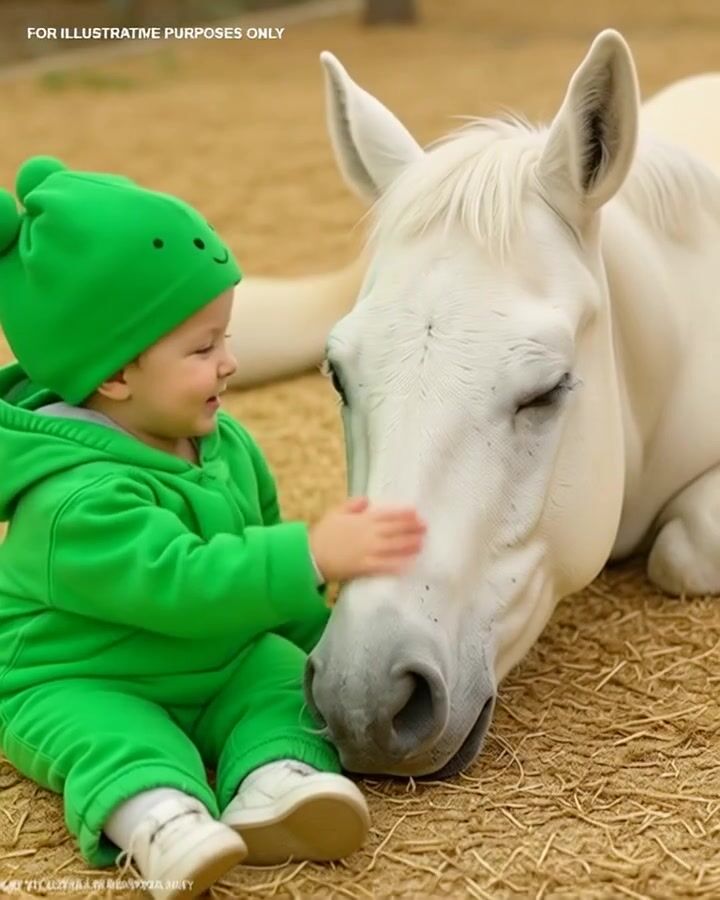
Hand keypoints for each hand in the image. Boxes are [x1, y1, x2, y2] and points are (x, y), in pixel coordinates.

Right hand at [310, 496, 425, 581]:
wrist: (310, 555)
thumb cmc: (323, 534)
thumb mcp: (335, 513)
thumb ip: (352, 505)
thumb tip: (367, 500)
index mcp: (362, 519)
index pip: (388, 514)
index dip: (403, 513)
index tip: (416, 512)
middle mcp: (368, 534)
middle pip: (395, 530)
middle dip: (412, 528)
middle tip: (426, 528)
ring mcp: (367, 551)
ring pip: (394, 547)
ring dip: (409, 545)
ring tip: (422, 543)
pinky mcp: (365, 567)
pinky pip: (385, 565)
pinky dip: (398, 564)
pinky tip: (409, 564)